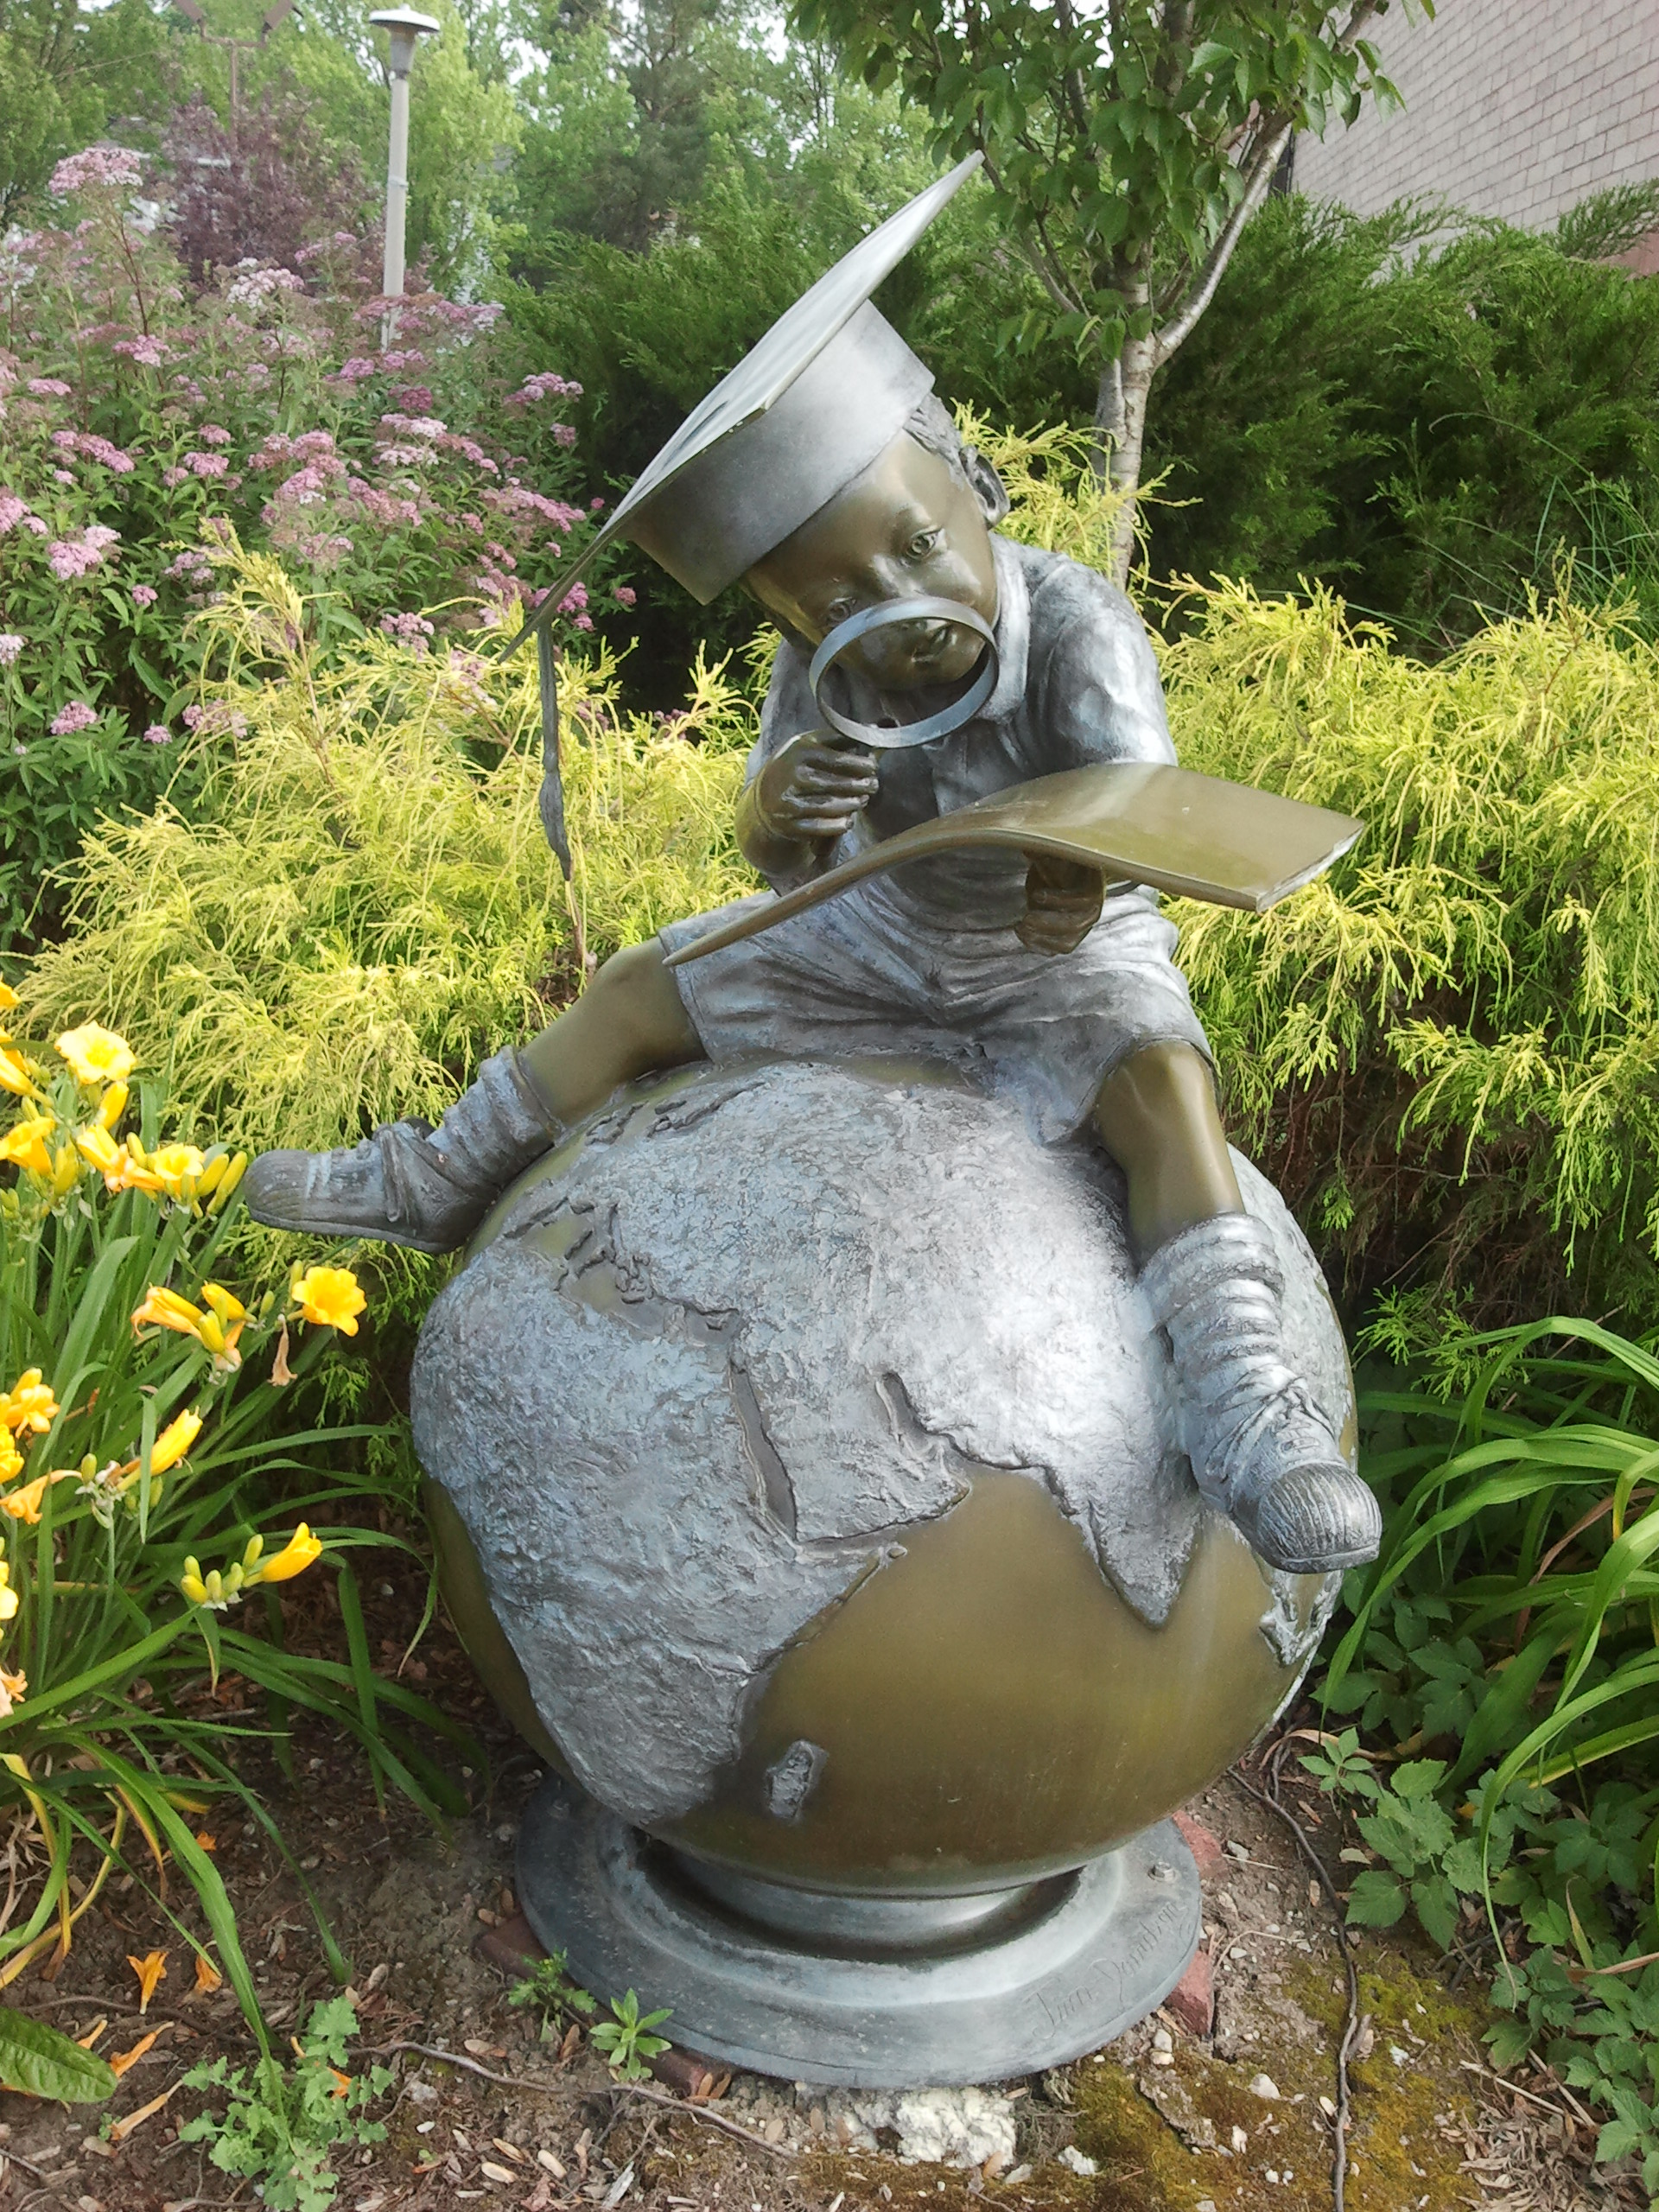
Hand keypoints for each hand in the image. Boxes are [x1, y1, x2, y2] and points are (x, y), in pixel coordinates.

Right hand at [753, 731, 878, 843]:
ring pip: (831, 806)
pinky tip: (848, 820)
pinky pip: (819, 827)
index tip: (874, 768)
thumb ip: (838, 738)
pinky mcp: (789, 824)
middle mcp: (792, 776)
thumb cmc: (795, 765)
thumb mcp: (809, 744)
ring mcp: (789, 802)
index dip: (861, 765)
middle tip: (874, 786)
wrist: (763, 794)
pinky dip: (838, 825)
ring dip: (852, 805)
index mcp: (799, 752)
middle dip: (861, 786)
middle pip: (838, 784)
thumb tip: (873, 728)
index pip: (839, 760)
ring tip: (863, 801)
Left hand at [1017, 852, 1104, 955]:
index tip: (1036, 894)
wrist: (1073, 875)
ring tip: (1020, 928)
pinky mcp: (1069, 936)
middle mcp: (1091, 910)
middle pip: (1076, 925)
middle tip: (1025, 919)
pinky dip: (1038, 946)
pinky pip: (1056, 949)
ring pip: (1067, 943)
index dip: (1060, 900)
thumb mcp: (1059, 854)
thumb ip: (1047, 853)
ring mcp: (1081, 927)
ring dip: (1042, 939)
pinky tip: (1022, 935)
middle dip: (1048, 924)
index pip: (1084, 899)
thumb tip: (1029, 848)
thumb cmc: (1067, 863)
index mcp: (1094, 887)